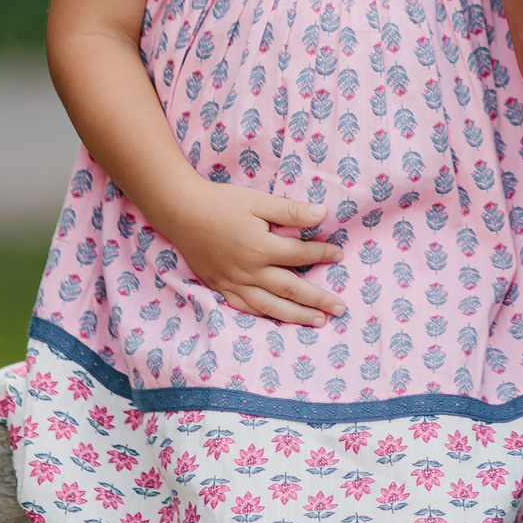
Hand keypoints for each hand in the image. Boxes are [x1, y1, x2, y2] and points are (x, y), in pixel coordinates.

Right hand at [147, 182, 345, 324]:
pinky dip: (263, 315)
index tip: (339, 255)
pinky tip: (277, 319)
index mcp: (261, 248)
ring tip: (318, 321)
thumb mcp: (258, 201)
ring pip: (270, 305)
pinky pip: (244, 307)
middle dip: (318, 299)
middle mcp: (249, 271)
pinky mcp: (219, 286)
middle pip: (290, 289)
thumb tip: (323, 213)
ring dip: (296, 315)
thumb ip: (290, 211)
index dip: (322, 254)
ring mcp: (232, 282)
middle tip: (341, 309)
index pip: (300, 255)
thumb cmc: (221, 202)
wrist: (181, 211)